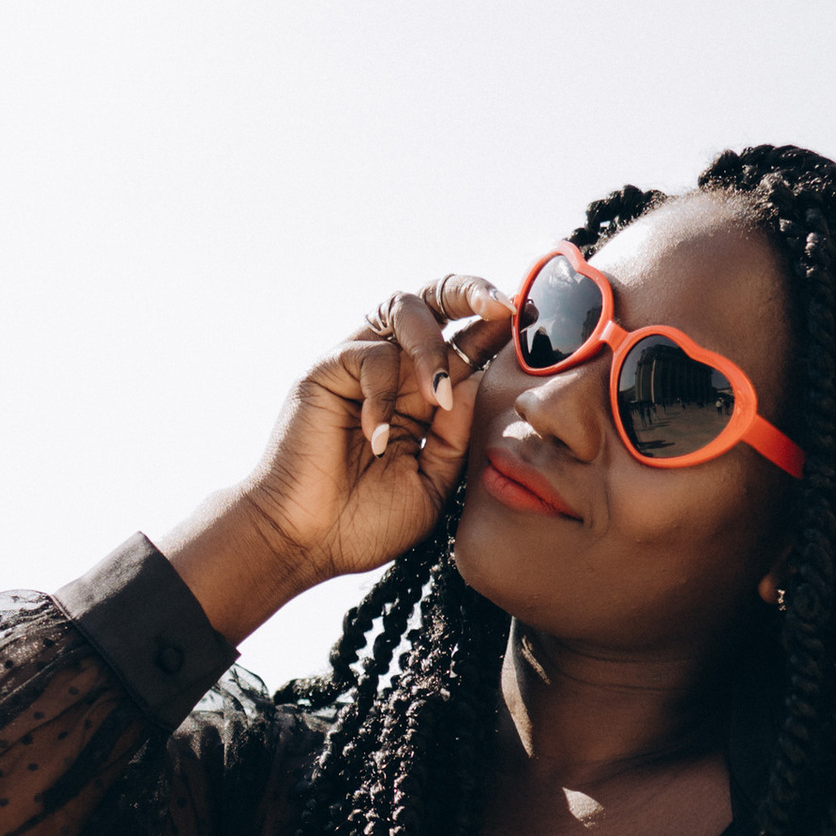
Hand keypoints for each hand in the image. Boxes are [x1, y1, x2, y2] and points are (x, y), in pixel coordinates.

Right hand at [172, 274, 515, 638]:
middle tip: (500, 308)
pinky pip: (369, 355)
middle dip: (470, 291)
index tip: (531, 323)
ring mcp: (359, 368)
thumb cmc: (363, 522)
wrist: (303, 544)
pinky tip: (379, 438)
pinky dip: (383, 393)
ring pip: (403, 308)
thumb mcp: (432, 481)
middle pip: (434, 300)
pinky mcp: (326, 372)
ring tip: (437, 394)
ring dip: (430, 346)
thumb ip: (455, 435)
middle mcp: (394, 370)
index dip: (495, 329)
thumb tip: (474, 380)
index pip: (465, 342)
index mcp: (423, 394)